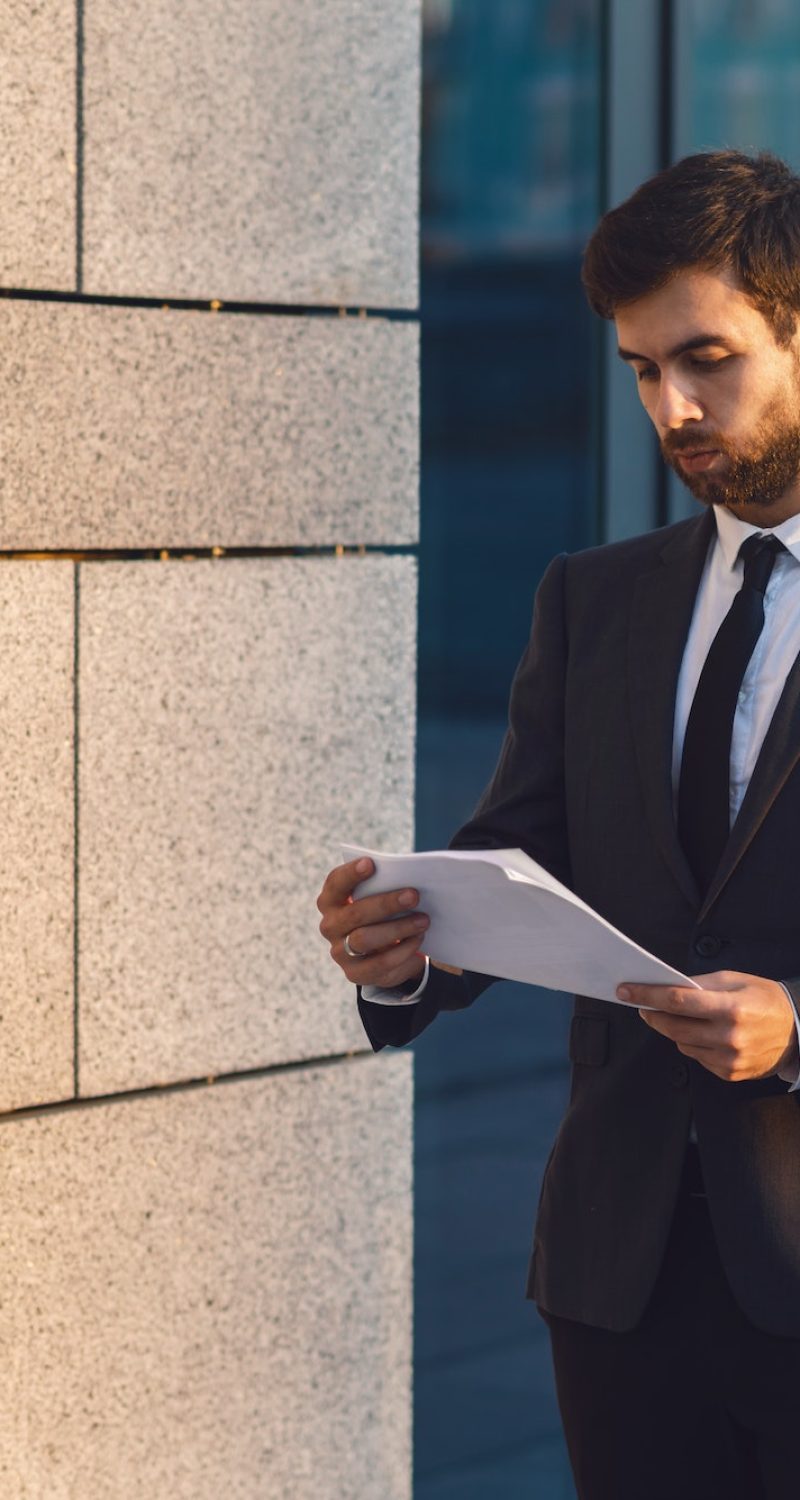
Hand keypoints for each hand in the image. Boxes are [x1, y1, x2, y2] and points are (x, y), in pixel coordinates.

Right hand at [317, 857, 428, 988]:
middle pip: (355, 913)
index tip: (371, 863)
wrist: (378, 951)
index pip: (335, 883)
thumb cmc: (379, 913)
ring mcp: (340, 952)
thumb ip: (383, 886)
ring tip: (423, 921)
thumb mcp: (377, 898)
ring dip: (398, 929)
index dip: (351, 873)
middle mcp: (330, 926)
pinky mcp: (355, 973)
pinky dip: (403, 952)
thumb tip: (411, 878)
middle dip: (386, 903)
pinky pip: (381, 964)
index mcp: (331, 901)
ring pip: (366, 939)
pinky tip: (418, 942)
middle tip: (414, 895)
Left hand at [616, 971, 798, 1082]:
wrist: (797, 1031)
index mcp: (730, 1007)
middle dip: (652, 1014)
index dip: (647, 995)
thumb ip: (700, 983)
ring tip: (677, 1017)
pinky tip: (701, 1034)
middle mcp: (729, 1037)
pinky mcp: (729, 1074)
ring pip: (681, 1045)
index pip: (677, 1001)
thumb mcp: (735, 979)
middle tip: (640, 1004)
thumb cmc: (764, 999)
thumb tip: (665, 986)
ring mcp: (729, 1059)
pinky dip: (691, 1045)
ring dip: (672, 1030)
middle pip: (673, 1027)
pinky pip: (696, 1058)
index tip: (625, 991)